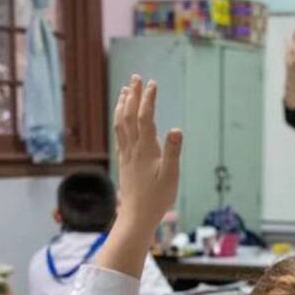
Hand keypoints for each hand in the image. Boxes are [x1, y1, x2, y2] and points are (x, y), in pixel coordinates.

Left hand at [113, 75, 183, 230]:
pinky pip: (119, 135)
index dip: (148, 99)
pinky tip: (121, 118)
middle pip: (129, 115)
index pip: (145, 117)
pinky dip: (119, 120)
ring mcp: (126, 155)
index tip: (152, 83)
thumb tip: (176, 129)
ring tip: (125, 90)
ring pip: (120, 123)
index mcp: (145, 150)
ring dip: (122, 105)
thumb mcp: (170, 176)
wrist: (136, 217)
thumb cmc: (156, 199)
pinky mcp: (124, 162)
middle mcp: (132, 149)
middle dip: (132, 95)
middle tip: (136, 77)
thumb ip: (172, 151)